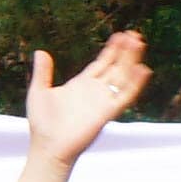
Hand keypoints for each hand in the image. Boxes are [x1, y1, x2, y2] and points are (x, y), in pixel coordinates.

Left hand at [24, 31, 152, 166]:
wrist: (47, 146)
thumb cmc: (42, 124)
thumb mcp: (39, 92)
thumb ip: (42, 72)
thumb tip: (40, 51)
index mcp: (81, 84)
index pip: (102, 63)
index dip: (112, 50)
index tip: (120, 35)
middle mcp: (95, 91)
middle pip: (116, 67)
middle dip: (126, 52)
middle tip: (135, 35)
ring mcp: (102, 101)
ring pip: (122, 77)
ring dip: (131, 61)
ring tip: (139, 44)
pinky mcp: (107, 112)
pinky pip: (125, 96)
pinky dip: (134, 84)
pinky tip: (141, 69)